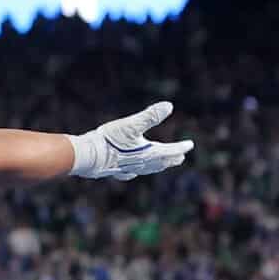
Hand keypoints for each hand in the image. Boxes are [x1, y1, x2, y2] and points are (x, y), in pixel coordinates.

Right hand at [67, 102, 193, 180]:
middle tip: (180, 157)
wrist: (88, 157)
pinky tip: (133, 173)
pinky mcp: (115, 171)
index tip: (190, 145)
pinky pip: (130, 173)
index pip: (170, 151)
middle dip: (171, 159)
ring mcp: (128, 169)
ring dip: (158, 166)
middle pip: (161, 163)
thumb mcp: (131, 124)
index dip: (181, 147)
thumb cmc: (109, 140)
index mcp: (148, 153)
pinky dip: (136, 172)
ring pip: (148, 169)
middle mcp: (141, 164)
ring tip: (162, 165)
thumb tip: (169, 106)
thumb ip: (150, 116)